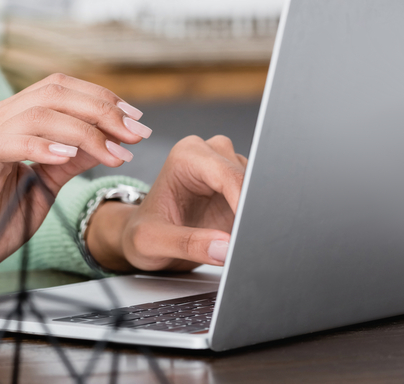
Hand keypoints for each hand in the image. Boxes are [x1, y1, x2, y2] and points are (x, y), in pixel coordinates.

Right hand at [0, 74, 152, 299]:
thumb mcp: (43, 187)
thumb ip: (70, 160)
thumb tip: (108, 140)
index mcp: (9, 120)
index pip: (59, 88)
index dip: (101, 98)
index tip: (136, 120)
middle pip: (55, 91)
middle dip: (103, 109)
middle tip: (136, 132)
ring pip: (40, 113)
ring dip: (86, 131)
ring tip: (114, 153)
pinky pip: (10, 142)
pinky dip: (43, 146)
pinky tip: (69, 158)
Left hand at [86, 135, 246, 272]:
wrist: (143, 238)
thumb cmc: (142, 231)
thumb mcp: (151, 241)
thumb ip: (186, 243)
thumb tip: (225, 247)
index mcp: (186, 156)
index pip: (227, 174)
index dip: (242, 202)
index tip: (247, 231)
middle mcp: (210, 155)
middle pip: (249, 178)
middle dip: (252, 211)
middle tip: (249, 241)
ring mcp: (228, 171)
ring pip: (260, 189)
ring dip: (256, 217)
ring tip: (243, 242)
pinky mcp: (240, 191)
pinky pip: (261, 202)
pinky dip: (258, 221)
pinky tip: (246, 238)